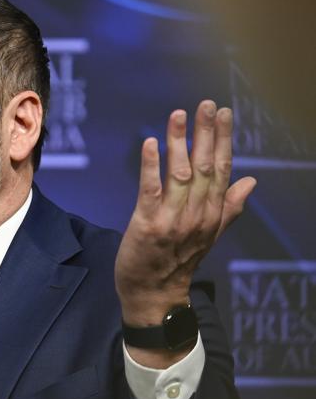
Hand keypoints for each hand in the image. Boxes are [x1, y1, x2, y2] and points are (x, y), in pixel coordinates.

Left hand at [115, 100, 255, 329]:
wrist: (154, 294)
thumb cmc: (177, 261)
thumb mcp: (209, 235)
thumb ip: (229, 207)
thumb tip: (251, 182)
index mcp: (212, 214)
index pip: (222, 170)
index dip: (223, 140)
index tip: (224, 113)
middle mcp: (197, 214)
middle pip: (205, 167)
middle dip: (205, 133)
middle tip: (206, 104)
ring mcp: (173, 220)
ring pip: (179, 174)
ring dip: (179, 142)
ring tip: (178, 115)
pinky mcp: (148, 224)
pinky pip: (151, 190)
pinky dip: (151, 166)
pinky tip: (152, 143)